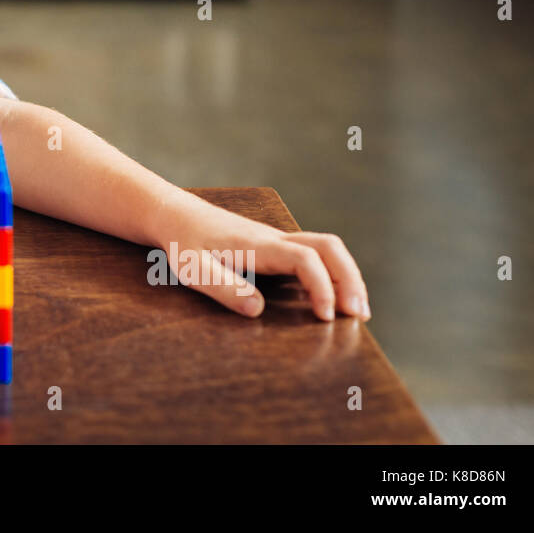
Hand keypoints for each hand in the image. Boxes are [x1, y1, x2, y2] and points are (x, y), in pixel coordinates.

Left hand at [156, 190, 370, 321]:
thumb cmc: (181, 243)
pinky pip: (314, 255)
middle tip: (360, 315)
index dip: (322, 287)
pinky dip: (332, 274)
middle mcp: (275, 238)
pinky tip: (332, 298)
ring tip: (356, 311)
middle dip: (350, 279)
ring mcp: (277, 241)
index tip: (326, 318)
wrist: (173, 214)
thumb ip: (222, 287)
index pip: (305, 259)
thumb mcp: (192, 268)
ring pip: (326, 248)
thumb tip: (257, 310)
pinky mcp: (274, 247)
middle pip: (329, 247)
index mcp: (258, 244)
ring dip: (346, 276)